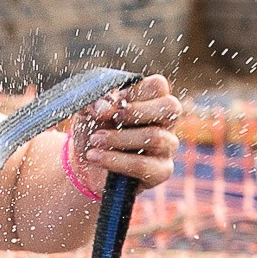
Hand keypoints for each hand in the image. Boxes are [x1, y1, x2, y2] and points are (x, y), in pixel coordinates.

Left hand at [74, 73, 183, 190]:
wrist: (85, 163)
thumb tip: (106, 107)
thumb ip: (94, 103)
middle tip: (109, 118)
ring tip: (94, 140)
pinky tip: (95, 157)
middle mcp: (166, 122)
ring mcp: (167, 147)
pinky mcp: (161, 171)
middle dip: (136, 112)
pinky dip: (115, 160)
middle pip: (171, 107)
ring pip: (154, 137)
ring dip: (118, 138)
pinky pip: (143, 165)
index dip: (133, 92)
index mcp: (152, 100)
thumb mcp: (87, 112)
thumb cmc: (93, 130)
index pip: (158, 86)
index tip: (111, 103)